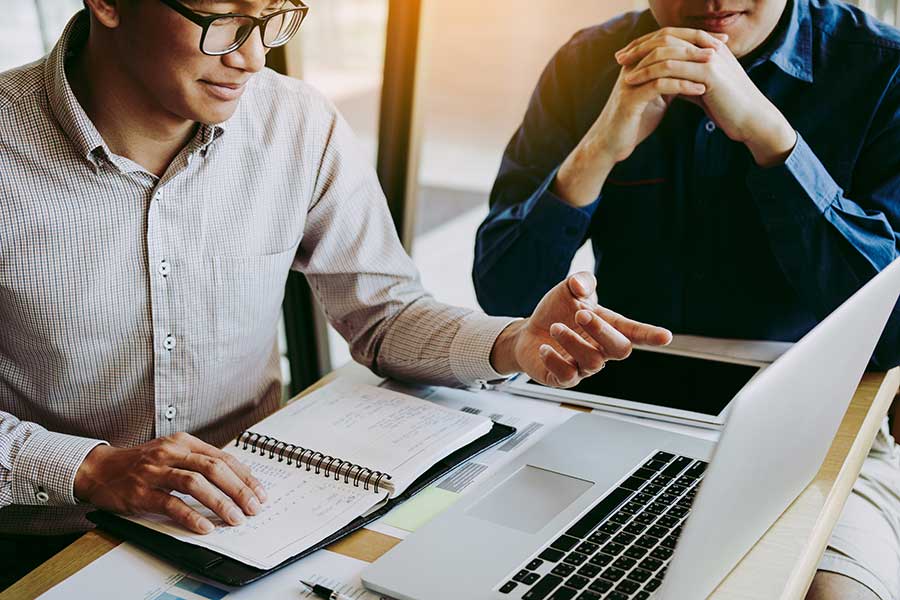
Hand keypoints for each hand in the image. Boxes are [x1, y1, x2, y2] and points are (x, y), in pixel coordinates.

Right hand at [74, 432, 266, 533]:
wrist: (99, 469)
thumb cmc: (141, 463)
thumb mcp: (172, 452)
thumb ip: (198, 461)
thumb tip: (236, 479)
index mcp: (183, 442)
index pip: (222, 457)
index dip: (244, 476)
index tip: (259, 492)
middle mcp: (171, 452)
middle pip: (213, 468)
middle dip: (238, 489)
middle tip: (253, 507)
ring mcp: (155, 471)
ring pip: (195, 483)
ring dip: (219, 502)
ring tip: (235, 518)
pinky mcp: (141, 491)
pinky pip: (170, 504)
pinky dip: (190, 516)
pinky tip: (205, 526)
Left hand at [491, 272, 672, 387]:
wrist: (528, 331)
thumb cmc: (556, 311)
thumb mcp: (568, 289)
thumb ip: (580, 281)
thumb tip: (581, 286)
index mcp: (608, 327)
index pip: (634, 332)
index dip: (649, 335)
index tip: (665, 337)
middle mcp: (600, 350)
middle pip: (619, 349)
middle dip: (602, 330)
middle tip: (581, 313)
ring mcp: (584, 367)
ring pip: (592, 362)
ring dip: (572, 341)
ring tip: (554, 327)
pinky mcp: (563, 378)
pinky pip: (567, 375)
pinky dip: (555, 360)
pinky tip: (544, 347)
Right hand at [553, 29, 720, 206]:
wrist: (611, 145)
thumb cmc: (634, 122)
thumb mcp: (656, 97)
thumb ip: (669, 82)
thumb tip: (691, 72)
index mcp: (639, 63)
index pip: (668, 40)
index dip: (694, 37)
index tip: (719, 42)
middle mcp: (632, 67)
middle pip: (666, 44)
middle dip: (695, 44)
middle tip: (720, 47)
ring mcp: (630, 82)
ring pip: (664, 62)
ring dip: (692, 62)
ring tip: (715, 65)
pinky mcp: (630, 99)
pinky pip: (660, 85)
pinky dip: (682, 85)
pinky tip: (701, 89)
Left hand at [617, 27, 796, 165]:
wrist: (751, 119)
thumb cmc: (727, 107)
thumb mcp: (702, 87)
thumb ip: (686, 78)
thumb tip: (665, 80)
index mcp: (709, 47)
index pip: (673, 36)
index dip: (648, 42)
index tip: (628, 53)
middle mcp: (709, 46)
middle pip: (667, 37)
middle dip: (640, 46)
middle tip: (619, 57)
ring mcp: (709, 56)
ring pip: (666, 50)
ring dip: (641, 59)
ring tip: (622, 69)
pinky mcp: (708, 71)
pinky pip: (671, 67)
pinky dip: (649, 73)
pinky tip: (634, 81)